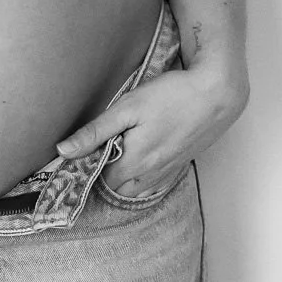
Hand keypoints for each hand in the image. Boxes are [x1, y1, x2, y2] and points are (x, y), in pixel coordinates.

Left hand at [54, 62, 248, 197]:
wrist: (218, 93)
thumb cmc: (172, 96)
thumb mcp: (128, 108)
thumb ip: (95, 132)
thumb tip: (64, 150)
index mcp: (134, 162)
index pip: (99, 179)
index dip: (87, 168)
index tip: (80, 153)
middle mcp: (151, 173)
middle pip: (117, 188)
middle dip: (104, 175)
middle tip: (98, 151)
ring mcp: (168, 170)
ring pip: (137, 187)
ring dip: (124, 177)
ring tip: (119, 153)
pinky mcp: (181, 163)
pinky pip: (155, 182)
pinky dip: (143, 176)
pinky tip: (143, 156)